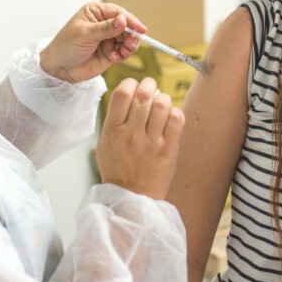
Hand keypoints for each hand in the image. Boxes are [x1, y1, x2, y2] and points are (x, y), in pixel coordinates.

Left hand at [40, 2, 145, 83]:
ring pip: (127, 39)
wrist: (58, 68)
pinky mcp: (110, 52)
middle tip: (131, 44)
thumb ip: (106, 28)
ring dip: (128, 46)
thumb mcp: (85, 35)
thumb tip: (123, 20)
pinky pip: (123, 52)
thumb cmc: (65, 46)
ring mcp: (108, 38)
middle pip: (126, 26)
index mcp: (96, 12)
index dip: (130, 20)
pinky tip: (114, 58)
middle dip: (131, 35)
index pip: (118, 13)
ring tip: (123, 53)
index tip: (140, 29)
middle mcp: (104, 24)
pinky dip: (123, 55)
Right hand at [96, 77, 184, 199]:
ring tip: (160, 104)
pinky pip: (177, 119)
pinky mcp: (168, 150)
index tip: (133, 85)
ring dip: (162, 98)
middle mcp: (131, 135)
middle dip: (149, 84)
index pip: (121, 94)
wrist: (132, 197)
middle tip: (150, 87)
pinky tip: (169, 118)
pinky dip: (174, 112)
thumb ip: (114, 120)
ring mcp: (151, 142)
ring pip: (162, 104)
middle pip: (144, 95)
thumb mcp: (104, 144)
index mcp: (112, 131)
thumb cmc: (117, 170)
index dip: (130, 83)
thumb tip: (127, 94)